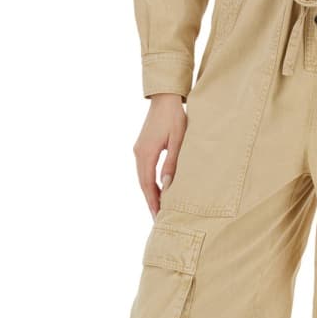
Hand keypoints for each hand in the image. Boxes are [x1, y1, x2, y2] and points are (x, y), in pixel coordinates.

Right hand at [133, 93, 187, 218]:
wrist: (165, 98)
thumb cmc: (174, 117)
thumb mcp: (178, 140)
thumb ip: (172, 163)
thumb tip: (167, 185)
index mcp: (146, 153)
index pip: (147, 184)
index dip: (152, 201)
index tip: (157, 216)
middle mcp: (138, 153)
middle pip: (143, 183)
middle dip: (150, 201)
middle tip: (158, 219)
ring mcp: (138, 150)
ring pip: (142, 177)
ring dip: (150, 192)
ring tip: (159, 208)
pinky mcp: (142, 146)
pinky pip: (144, 169)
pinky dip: (149, 182)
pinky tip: (157, 189)